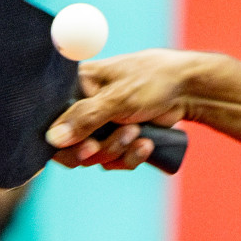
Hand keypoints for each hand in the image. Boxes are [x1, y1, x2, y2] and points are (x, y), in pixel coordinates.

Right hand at [47, 49, 201, 170]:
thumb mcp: (118, 97)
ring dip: (116, 150)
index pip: (51, 121)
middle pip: (70, 146)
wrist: (188, 89)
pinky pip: (113, 160)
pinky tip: (146, 145)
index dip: (64, 141)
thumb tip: (52, 139)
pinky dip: (129, 157)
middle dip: (97, 148)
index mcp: (76, 86)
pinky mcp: (118, 138)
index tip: (87, 146)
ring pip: (93, 156)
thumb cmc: (153, 80)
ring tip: (137, 133)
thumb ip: (85, 117)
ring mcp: (101, 124)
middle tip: (119, 138)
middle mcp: (83, 106)